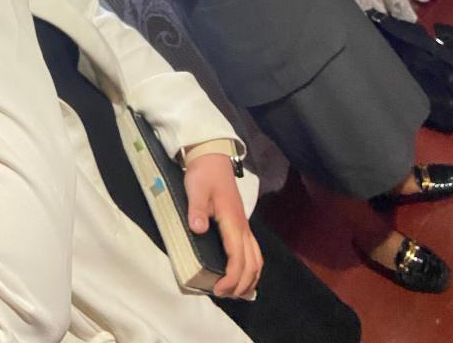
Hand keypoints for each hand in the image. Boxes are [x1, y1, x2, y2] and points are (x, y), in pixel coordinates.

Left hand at [184, 153, 262, 297]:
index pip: (238, 257)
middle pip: (251, 263)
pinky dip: (252, 268)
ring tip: (235, 293)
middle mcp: (242, 227)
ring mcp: (244, 226)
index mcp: (232, 221)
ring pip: (257, 259)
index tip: (218, 289)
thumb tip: (198, 229)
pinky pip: (254, 252)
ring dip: (250, 279)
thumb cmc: (203, 174)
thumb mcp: (195, 189)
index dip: (231, 278)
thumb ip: (197, 209)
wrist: (212, 157)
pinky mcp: (242, 224)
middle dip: (240, 285)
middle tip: (222, 295)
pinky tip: (243, 276)